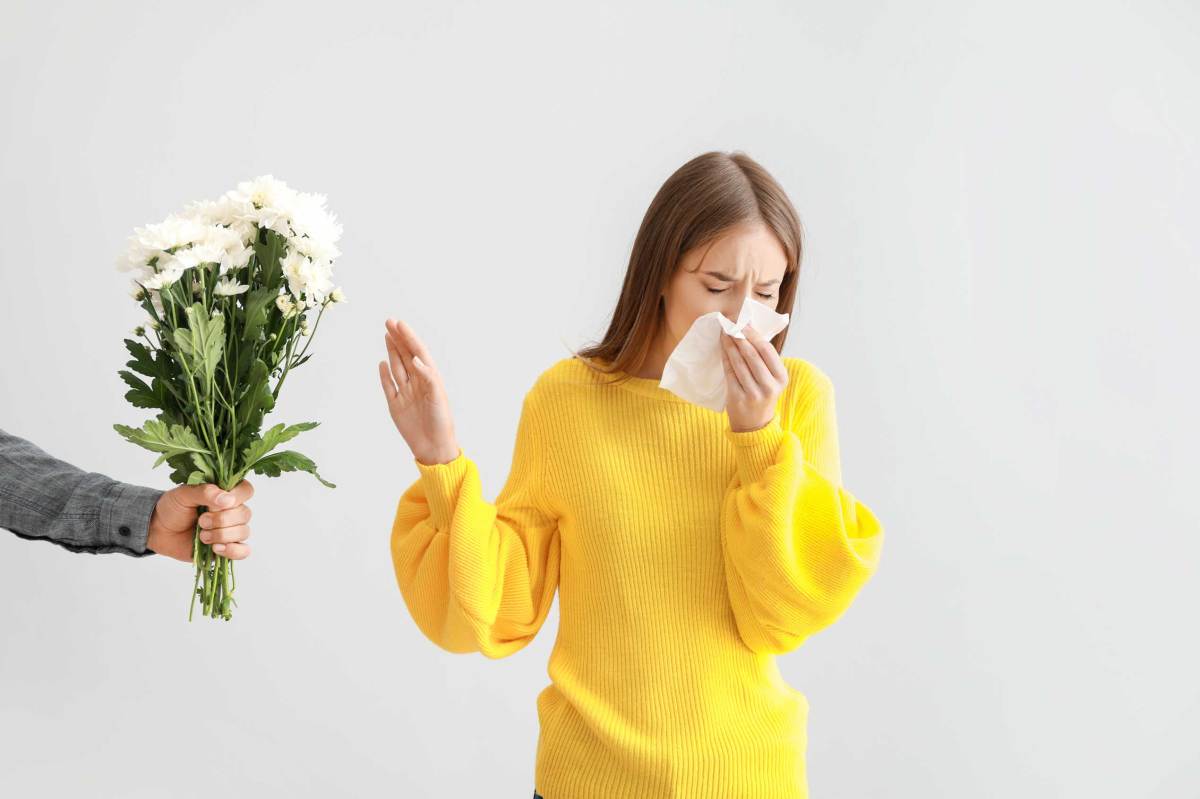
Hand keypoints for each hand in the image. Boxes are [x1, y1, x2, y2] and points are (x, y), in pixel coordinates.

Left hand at [147, 481, 254, 562]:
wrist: (159, 531)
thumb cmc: (172, 508)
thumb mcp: (184, 494)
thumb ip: (205, 492)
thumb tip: (228, 500)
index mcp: (225, 492)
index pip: (246, 490)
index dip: (237, 497)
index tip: (217, 504)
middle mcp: (232, 510)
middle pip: (245, 514)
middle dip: (222, 520)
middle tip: (201, 521)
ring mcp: (231, 530)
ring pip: (243, 532)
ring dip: (221, 535)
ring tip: (202, 535)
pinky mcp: (227, 548)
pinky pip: (243, 551)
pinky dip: (232, 551)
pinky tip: (216, 548)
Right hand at [377, 318, 459, 464]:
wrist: (433, 446)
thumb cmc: (440, 422)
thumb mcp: (437, 397)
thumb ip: (427, 376)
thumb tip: (416, 358)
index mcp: (429, 378)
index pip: (417, 352)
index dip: (408, 337)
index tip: (399, 324)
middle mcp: (417, 382)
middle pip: (406, 356)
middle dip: (398, 338)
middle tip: (389, 322)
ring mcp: (406, 393)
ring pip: (397, 367)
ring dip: (392, 351)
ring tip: (387, 335)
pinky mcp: (396, 405)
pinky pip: (388, 386)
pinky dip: (384, 375)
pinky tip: (382, 363)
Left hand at [720, 323, 788, 431]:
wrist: (755, 425)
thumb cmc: (762, 395)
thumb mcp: (772, 379)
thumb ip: (765, 360)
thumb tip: (749, 331)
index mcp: (781, 378)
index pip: (767, 350)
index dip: (754, 335)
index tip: (743, 323)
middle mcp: (769, 386)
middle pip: (752, 355)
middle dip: (740, 337)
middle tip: (730, 324)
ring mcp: (753, 393)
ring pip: (739, 363)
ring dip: (730, 345)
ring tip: (724, 333)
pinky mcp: (738, 398)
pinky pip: (730, 373)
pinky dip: (725, 358)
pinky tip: (722, 348)